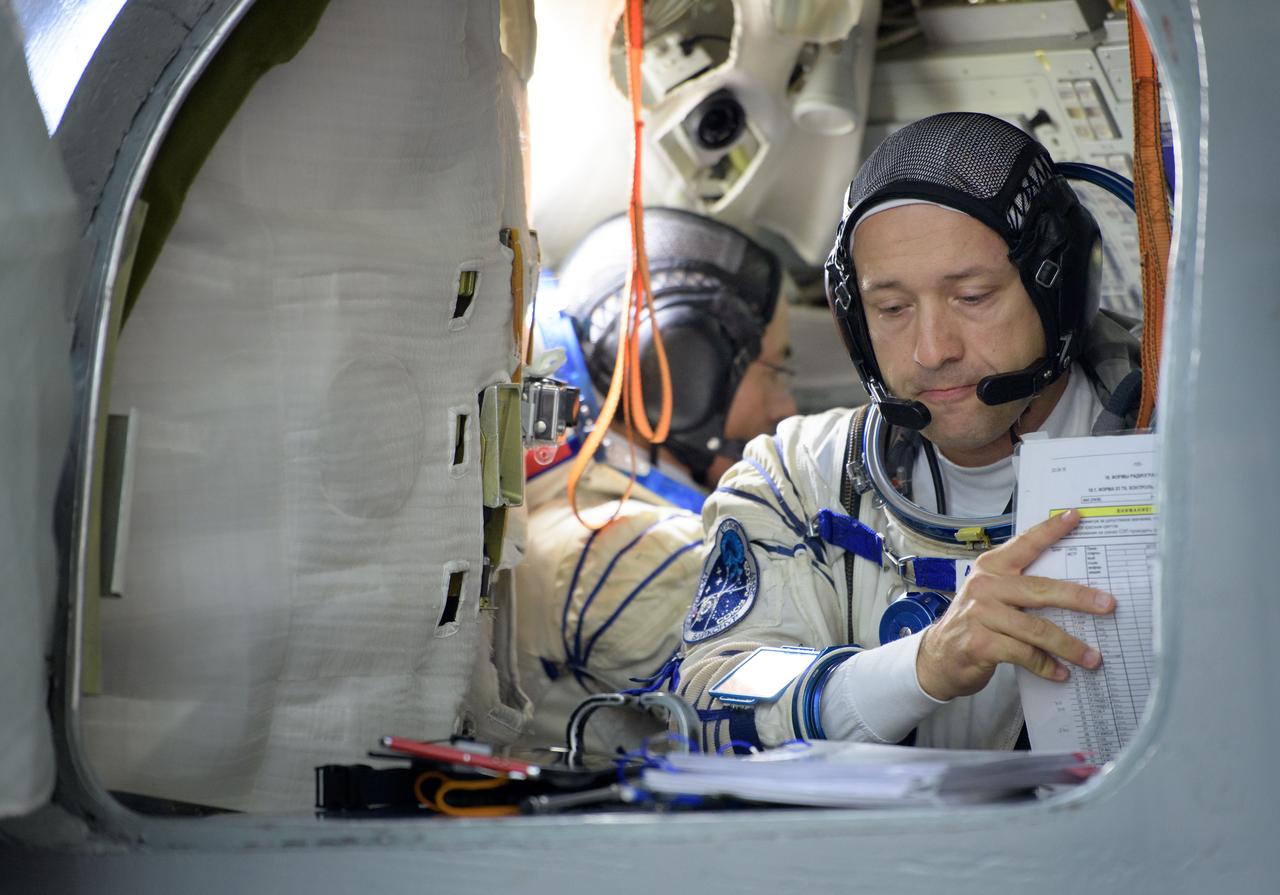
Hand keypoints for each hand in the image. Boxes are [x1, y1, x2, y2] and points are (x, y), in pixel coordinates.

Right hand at [915, 509, 1114, 701]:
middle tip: (1107, 605)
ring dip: (1069, 645)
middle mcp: (985, 587)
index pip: (1024, 544)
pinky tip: (1061, 673)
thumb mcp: (990, 595)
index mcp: (990, 568)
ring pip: (1037, 629)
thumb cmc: (974, 623)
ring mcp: (981, 615)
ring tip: (1093, 657)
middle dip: (1078, 598)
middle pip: (1040, 590)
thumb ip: (1019, 587)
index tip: (1075, 517)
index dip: (1050, 530)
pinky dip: (1046, 666)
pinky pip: (1025, 654)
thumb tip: (1071, 589)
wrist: (938, 656)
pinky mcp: (981, 644)